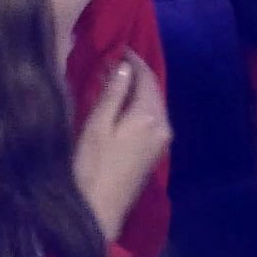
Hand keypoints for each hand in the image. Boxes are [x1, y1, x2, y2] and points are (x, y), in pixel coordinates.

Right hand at [70, 53, 171, 248]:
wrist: (101, 209)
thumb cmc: (92, 165)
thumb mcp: (98, 126)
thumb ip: (113, 95)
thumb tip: (124, 68)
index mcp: (150, 117)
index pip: (147, 79)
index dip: (134, 61)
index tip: (119, 48)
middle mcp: (163, 127)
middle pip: (154, 91)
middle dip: (137, 74)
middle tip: (116, 59)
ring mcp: (161, 141)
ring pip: (154, 105)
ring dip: (138, 90)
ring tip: (116, 77)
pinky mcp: (154, 152)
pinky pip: (151, 119)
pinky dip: (139, 105)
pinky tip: (123, 102)